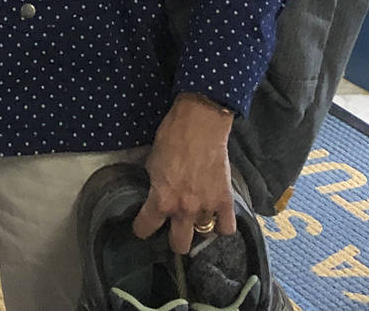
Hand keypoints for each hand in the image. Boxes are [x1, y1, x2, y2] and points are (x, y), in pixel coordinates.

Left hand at [132, 94, 235, 255]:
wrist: (200, 123)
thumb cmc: (171, 137)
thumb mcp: (152, 163)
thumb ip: (155, 185)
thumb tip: (157, 194)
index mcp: (161, 200)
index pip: (145, 228)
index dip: (141, 227)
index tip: (143, 224)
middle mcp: (184, 210)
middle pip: (179, 245)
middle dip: (174, 239)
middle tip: (174, 228)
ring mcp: (206, 207)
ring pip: (203, 236)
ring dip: (198, 226)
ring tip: (197, 217)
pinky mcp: (225, 201)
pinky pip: (227, 228)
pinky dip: (222, 225)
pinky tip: (217, 217)